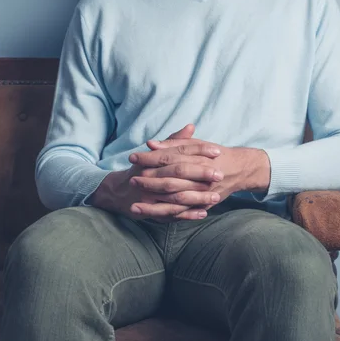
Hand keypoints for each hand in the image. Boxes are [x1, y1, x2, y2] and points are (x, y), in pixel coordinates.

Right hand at [90, 125, 223, 220]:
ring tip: (216, 196)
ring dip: (197, 196)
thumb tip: (191, 126)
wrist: (120, 191)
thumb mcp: (157, 153)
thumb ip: (175, 141)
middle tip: (219, 174)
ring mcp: (151, 195)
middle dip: (200, 173)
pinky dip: (188, 214)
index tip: (217, 151)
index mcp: (154, 159)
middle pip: (179, 172)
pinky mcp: (152, 211)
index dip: (199, 150)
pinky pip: (172, 213)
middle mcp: (151, 175)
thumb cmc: (143, 169)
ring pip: (177, 195)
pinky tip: (203, 213)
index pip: (179, 151)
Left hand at [130, 138, 270, 213]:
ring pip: (175, 199)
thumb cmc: (213, 155)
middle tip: (131, 181)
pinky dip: (168, 215)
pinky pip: (184, 212)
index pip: (169, 157)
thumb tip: (151, 144)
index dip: (149, 158)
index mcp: (196, 157)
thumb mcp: (195, 145)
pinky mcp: (203, 204)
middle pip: (170, 179)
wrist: (239, 169)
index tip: (132, 158)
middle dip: (149, 181)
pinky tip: (152, 217)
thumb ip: (174, 143)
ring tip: (135, 206)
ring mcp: (202, 192)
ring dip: (154, 204)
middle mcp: (199, 175)